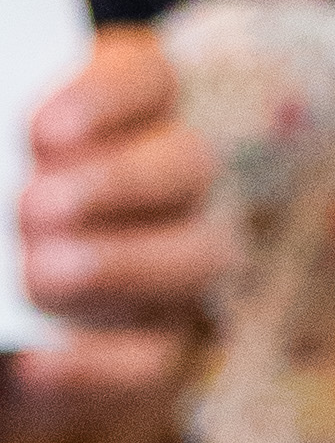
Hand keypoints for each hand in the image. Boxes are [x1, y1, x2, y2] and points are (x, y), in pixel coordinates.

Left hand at [0, 32, 224, 415]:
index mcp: (121, 113)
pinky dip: (92, 364)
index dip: (105, 97)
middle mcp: (168, 184)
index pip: (147, 77)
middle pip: (184, 163)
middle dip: (114, 183)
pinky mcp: (154, 352)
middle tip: (33, 206)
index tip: (41, 132)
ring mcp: (174, 268)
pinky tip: (32, 362)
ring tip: (39, 273)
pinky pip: (149, 361)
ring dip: (120, 264)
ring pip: (194, 256)